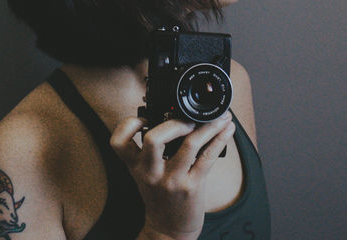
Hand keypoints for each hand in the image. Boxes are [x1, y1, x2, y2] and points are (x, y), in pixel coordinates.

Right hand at [109, 113, 236, 239]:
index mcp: (136, 167)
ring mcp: (171, 181)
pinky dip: (220, 139)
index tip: (145, 119)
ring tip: (218, 119)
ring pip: (189, 144)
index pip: (119, 142)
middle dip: (173, 122)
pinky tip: (227, 130)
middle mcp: (150, 173)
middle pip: (153, 139)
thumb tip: (174, 118)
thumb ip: (151, 152)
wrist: (169, 230)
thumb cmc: (161, 198)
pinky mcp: (191, 187)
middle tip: (187, 120)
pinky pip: (208, 157)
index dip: (128, 125)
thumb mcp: (146, 175)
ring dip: (208, 126)